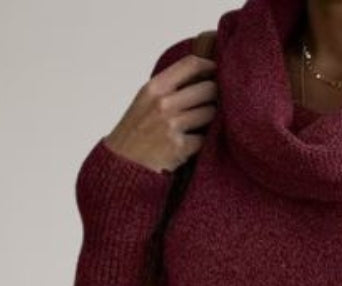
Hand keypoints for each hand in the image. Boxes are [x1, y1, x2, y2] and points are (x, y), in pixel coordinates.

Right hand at [104, 53, 218, 173]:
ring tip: (199, 125)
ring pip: (211, 113)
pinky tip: (192, 143)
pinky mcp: (181, 146)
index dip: (209, 66)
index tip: (217, 71)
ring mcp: (172, 125)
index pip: (191, 64)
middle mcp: (163, 103)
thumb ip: (169, 87)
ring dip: (210, 119)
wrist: (124, 164)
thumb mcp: (145, 100)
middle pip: (208, 89)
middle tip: (212, 103)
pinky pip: (205, 138)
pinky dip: (202, 141)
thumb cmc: (137, 131)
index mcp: (155, 87)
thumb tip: (201, 76)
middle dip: (215, 96)